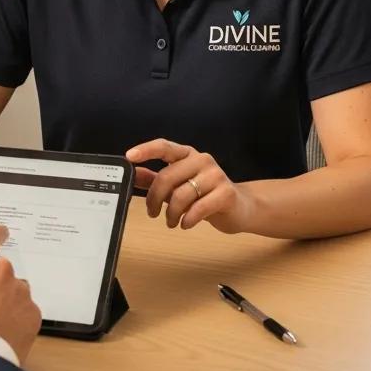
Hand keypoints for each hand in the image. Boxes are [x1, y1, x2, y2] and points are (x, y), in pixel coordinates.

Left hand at [125, 139, 252, 233]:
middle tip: (152, 212)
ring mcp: (216, 175)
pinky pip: (198, 208)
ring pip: (181, 195)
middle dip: (154, 198)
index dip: (146, 150)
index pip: (164, 146)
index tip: (129, 156)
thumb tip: (132, 173)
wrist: (241, 207)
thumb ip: (154, 179)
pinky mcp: (226, 193)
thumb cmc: (205, 194)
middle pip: (167, 176)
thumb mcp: (178, 185)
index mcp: (187, 155)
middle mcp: (202, 160)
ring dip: (171, 214)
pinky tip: (186, 224)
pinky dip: (187, 220)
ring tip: (171, 221)